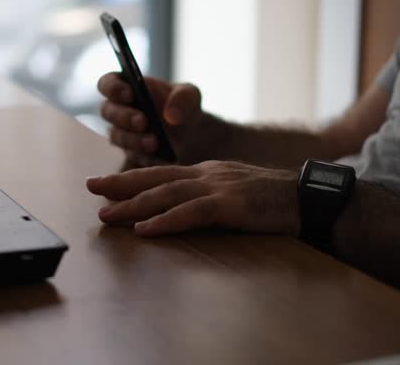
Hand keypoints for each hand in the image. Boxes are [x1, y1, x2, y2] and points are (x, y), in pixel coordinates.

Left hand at [86, 160, 299, 236]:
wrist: (308, 198)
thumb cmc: (272, 199)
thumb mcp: (234, 191)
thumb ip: (208, 195)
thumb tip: (181, 206)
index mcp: (206, 170)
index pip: (161, 172)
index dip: (131, 177)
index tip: (105, 183)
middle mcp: (207, 174)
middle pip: (155, 177)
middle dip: (120, 183)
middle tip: (91, 187)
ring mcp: (218, 187)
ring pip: (166, 194)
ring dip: (134, 205)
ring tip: (107, 213)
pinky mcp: (229, 205)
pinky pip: (191, 213)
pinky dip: (165, 221)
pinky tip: (145, 229)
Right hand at [97, 72, 204, 165]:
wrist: (191, 132)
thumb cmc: (183, 105)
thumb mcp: (190, 95)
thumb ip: (182, 98)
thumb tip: (171, 116)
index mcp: (127, 86)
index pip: (107, 83)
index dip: (113, 88)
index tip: (129, 94)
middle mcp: (118, 109)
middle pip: (108, 111)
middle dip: (124, 116)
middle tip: (143, 121)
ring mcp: (122, 132)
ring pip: (117, 136)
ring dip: (134, 139)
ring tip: (154, 142)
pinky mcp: (131, 152)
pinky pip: (131, 155)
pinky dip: (144, 155)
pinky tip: (159, 156)